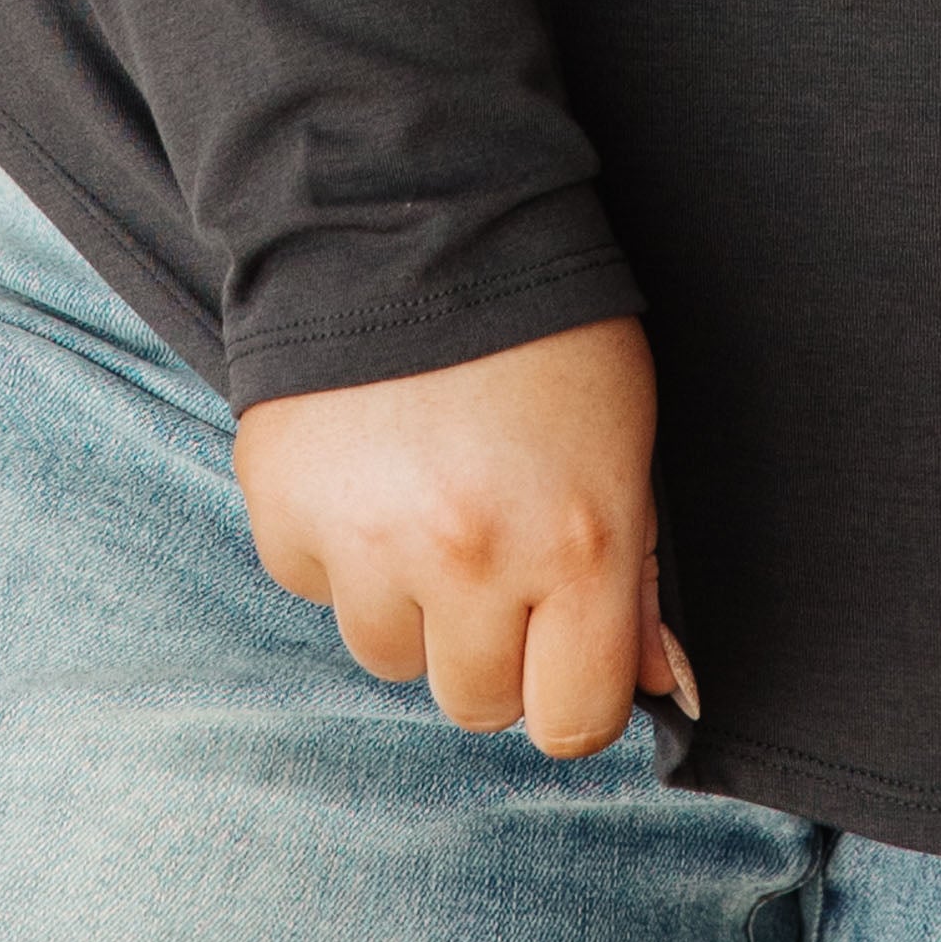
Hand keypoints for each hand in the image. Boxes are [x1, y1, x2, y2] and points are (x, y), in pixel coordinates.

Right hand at [232, 318, 694, 757]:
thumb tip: (654, 682)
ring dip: (409, 600)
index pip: (572, 722)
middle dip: (491, 646)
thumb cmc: (548, 332)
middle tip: (496, 551)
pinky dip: (340, 549)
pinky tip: (368, 469)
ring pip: (389, 655)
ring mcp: (368, 543)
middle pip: (476, 702)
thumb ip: (636, 574)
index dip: (573, 692)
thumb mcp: (627, 442)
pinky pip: (317, 588)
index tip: (567, 655)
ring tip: (428, 499)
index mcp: (576, 544)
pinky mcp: (285, 516)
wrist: (418, 218)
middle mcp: (469, 560)